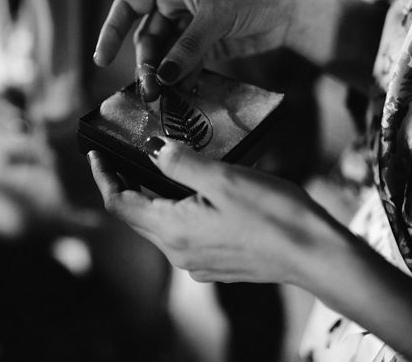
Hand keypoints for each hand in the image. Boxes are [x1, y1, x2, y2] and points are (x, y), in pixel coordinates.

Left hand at [87, 137, 341, 285]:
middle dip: (126, 184)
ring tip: (158, 165)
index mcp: (173, 231)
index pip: (120, 204)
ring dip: (152, 196)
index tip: (96, 154)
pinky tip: (194, 191)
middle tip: (124, 153)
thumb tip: (153, 149)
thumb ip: (180, 163)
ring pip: (160, 225)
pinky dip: (176, 209)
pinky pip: (182, 234)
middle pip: (137, 216)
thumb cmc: (274, 215)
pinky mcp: (216, 263)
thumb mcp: (224, 179)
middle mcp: (179, 253)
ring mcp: (197, 262)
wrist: (315, 255)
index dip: (104, 177)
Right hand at [94, 0, 314, 100]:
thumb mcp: (215, 17)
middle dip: (147, 64)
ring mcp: (189, 25)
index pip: (129, 6)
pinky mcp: (204, 44)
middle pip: (148, 37)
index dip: (112, 31)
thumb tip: (163, 76)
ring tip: (164, 96)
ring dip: (164, 75)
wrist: (289, 9)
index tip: (102, 58)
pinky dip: (182, 77)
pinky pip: (183, 63)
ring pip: (165, 54)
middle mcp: (175, 3)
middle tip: (150, 90)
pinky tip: (183, 91)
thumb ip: (187, 48)